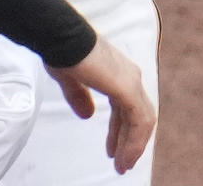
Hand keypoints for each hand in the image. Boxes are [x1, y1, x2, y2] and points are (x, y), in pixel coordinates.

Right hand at [45, 35, 155, 174]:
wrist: (60, 36)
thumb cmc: (61, 50)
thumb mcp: (69, 79)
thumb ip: (79, 96)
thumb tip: (87, 114)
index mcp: (115, 71)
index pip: (126, 107)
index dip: (120, 130)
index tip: (112, 150)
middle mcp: (128, 74)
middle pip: (137, 115)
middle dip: (128, 141)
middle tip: (121, 163)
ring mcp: (130, 80)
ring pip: (142, 121)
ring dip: (133, 146)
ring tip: (123, 166)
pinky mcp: (128, 88)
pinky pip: (139, 122)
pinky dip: (134, 142)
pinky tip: (124, 156)